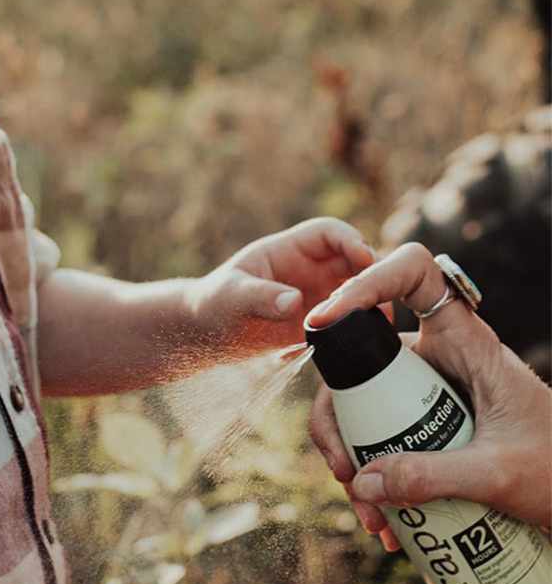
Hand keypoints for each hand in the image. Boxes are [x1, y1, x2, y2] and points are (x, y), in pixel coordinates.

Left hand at [186, 217, 374, 357]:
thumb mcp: (231, 296)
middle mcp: (308, 272)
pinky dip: (352, 336)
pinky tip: (359, 350)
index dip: (350, 241)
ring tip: (378, 328)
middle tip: (380, 299)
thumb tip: (294, 302)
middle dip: (370, 278)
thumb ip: (261, 297)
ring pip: (353, 297)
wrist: (203, 336)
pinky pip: (342, 328)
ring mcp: (314, 299)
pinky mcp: (313, 327)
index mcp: (289, 251)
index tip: (364, 259)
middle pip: (352, 265)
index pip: (329, 234)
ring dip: (367, 309)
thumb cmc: (211, 304)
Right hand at [307, 243, 551, 543]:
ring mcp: (424, 395)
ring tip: (369, 515)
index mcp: (468, 344)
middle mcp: (439, 360)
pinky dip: (370, 481)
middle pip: (360, 361)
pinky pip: (375, 442)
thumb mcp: (498, 474)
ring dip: (351, 462)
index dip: (366, 283)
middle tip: (343, 472)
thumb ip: (433, 476)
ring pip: (359, 410)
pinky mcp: (420, 429)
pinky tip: (385, 522)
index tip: (325, 321)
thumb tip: (362, 482)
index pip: (413, 277)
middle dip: (337, 419)